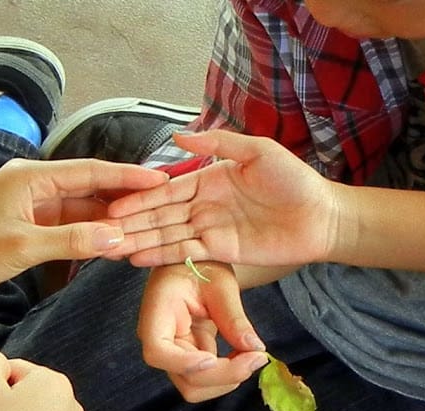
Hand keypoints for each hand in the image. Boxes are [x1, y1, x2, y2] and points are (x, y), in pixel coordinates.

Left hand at [0, 158, 167, 303]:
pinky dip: (91, 233)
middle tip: (161, 203)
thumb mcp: (22, 246)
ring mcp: (35, 206)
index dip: (126, 175)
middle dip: (124, 196)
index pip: (89, 171)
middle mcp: (35, 185)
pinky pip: (71, 226)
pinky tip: (114, 242)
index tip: (159, 179)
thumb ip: (72, 240)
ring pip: (83, 208)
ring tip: (145, 225)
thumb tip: (118, 237)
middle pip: (90, 186)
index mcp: (30, 176)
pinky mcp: (33, 225)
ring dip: (110, 218)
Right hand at [107, 130, 337, 266]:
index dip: (140, 199)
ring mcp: (209, 229)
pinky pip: (186, 252)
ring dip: (140, 241)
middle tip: (103, 230)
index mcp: (207, 180)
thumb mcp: (257, 151)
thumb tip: (178, 137)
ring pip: (167, 235)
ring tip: (113, 247)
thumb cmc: (293, 179)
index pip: (166, 191)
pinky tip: (138, 258)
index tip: (114, 206)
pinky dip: (162, 255)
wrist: (320, 216)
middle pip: (160, 215)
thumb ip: (218, 144)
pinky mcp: (220, 251)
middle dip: (132, 222)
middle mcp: (202, 205)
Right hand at [139, 263, 267, 402]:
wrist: (195, 265)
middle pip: (183, 376)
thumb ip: (234, 317)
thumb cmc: (202, 265)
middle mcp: (159, 339)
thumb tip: (254, 348)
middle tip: (257, 357)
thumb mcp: (221, 284)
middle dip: (223, 375)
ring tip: (251, 355)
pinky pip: (205, 380)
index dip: (184, 363)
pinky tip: (243, 354)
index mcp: (158, 312)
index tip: (214, 359)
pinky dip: (228, 375)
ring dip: (227, 379)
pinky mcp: (188, 358)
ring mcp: (172, 352)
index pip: (158, 351)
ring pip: (194, 386)